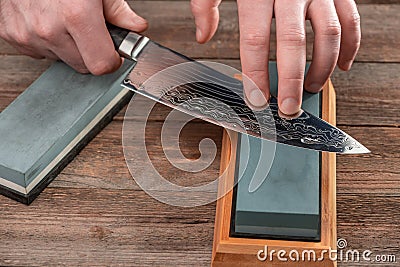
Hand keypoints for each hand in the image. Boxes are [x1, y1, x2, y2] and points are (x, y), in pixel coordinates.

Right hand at [0, 0, 147, 74]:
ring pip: (61, 60)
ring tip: (65, 19)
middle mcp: (49, 29)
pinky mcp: (13, 36)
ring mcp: (28, 35)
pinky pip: (39, 52)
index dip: (111, 61)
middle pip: (82, 66)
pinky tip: (48, 21)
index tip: (113, 54)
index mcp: (76, 16)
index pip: (101, 65)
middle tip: (89, 30)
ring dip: (68, 47)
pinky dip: (48, 42)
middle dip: (91, 52)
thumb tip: (136, 28)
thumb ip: (118, 10)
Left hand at [191, 0, 360, 114]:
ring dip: (322, 68)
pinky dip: (350, 45)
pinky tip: (340, 66)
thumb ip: (206, 4)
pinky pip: (350, 20)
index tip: (256, 99)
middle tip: (288, 108)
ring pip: (328, 34)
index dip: (255, 74)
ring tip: (312, 88)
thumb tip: (203, 35)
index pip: (255, 41)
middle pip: (293, 43)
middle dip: (291, 82)